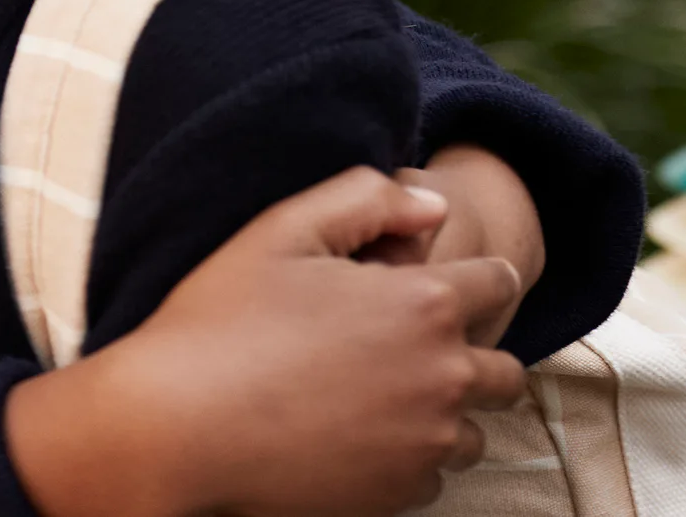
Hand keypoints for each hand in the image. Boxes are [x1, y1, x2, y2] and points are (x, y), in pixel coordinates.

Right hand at [6, 167, 528, 516]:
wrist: (179, 426)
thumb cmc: (222, 320)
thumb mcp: (282, 230)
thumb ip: (367, 199)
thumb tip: (434, 207)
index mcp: (423, 303)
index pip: (499, 282)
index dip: (473, 277)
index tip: (437, 286)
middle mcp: (443, 377)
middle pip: (506, 371)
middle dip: (472, 354)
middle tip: (403, 349)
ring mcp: (426, 444)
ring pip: (472, 431)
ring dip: (441, 414)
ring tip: (371, 398)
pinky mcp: (399, 495)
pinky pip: (432, 477)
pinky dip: (405, 458)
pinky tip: (347, 436)